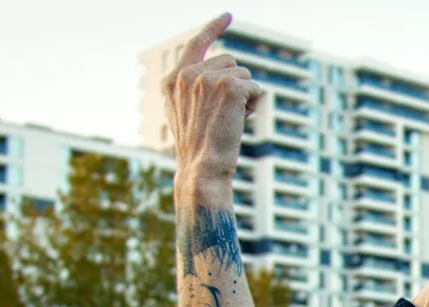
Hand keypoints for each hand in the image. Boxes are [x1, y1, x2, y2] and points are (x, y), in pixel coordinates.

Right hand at [162, 13, 262, 184]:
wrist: (202, 169)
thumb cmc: (199, 150)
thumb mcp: (186, 115)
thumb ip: (195, 90)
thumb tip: (226, 73)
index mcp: (173, 81)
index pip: (196, 45)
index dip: (214, 28)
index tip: (228, 16)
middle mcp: (187, 75)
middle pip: (230, 62)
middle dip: (236, 84)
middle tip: (226, 114)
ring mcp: (207, 79)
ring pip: (244, 74)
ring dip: (246, 96)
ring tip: (231, 120)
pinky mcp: (228, 86)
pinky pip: (255, 87)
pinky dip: (255, 104)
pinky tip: (240, 122)